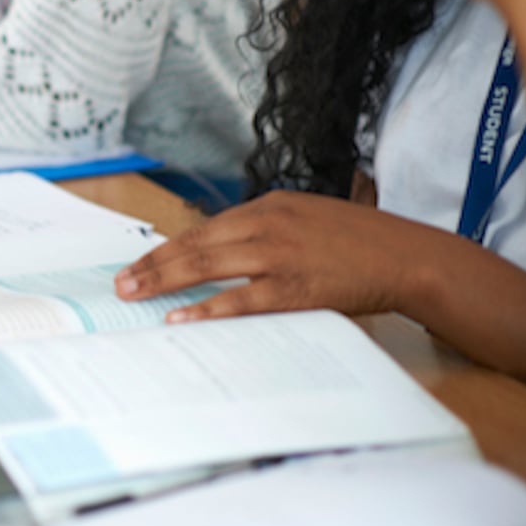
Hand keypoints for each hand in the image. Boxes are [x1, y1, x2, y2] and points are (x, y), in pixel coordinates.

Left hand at [112, 191, 464, 322]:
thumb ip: (261, 232)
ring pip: (208, 266)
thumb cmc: (355, 242)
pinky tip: (180, 318)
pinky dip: (207, 309)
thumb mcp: (302, 220)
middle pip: (194, 245)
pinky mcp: (295, 286)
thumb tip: (216, 253)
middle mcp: (266, 225)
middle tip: (120, 284)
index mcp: (266, 207)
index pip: (201, 229)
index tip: (136, 264)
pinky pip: (241, 299)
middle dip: (151, 265)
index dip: (164, 249)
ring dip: (164, 282)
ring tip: (134, 295)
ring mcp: (279, 255)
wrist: (406, 256)